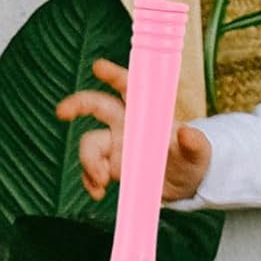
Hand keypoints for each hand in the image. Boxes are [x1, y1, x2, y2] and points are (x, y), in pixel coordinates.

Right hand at [56, 57, 211, 202]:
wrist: (185, 186)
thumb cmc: (192, 160)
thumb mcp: (199, 153)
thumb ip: (194, 143)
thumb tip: (188, 133)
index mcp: (146, 114)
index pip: (129, 88)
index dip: (114, 76)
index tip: (98, 67)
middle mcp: (126, 126)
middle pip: (96, 106)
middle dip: (77, 104)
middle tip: (61, 112)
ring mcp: (116, 147)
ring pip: (90, 145)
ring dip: (89, 162)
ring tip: (101, 181)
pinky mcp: (111, 169)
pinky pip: (91, 172)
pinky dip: (90, 182)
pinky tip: (98, 193)